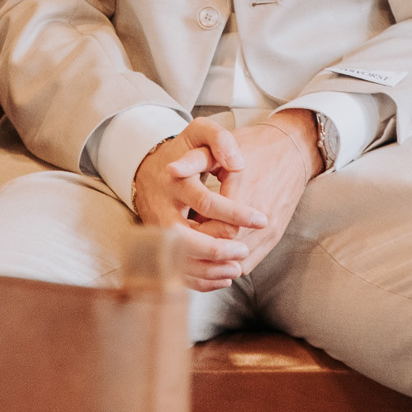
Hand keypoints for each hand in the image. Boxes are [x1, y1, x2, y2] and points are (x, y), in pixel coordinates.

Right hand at [132, 120, 268, 293]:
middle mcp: (162, 208)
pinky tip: (223, 277)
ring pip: (179, 260)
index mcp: (174, 181)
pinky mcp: (157, 246)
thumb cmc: (183, 151)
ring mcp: (157, 230)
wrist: (150, 170)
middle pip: (186, 239)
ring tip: (237, 266)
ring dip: (210, 269)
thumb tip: (238, 163)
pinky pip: (175, 270)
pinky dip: (199, 279)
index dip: (236, 213)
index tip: (261, 219)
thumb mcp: (199, 133)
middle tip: (244, 249)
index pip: (206, 202)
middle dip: (218, 249)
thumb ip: (219, 139)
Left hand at [193, 111, 323, 280]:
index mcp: (242, 191)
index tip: (177, 228)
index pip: (213, 228)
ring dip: (215, 261)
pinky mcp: (275, 236)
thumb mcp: (222, 147)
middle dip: (201, 248)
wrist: (293, 151)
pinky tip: (215, 256)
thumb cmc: (253, 146)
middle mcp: (258, 215)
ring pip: (236, 261)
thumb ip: (194, 159)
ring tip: (196, 251)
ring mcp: (269, 229)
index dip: (192, 233)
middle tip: (182, 243)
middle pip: (224, 246)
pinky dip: (231, 264)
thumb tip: (170, 170)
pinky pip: (250, 263)